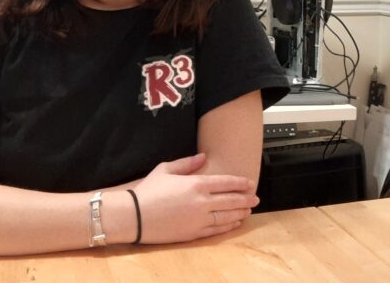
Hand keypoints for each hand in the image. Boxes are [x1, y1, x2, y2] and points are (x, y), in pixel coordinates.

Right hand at [109, 153, 258, 243]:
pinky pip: (217, 229)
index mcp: (195, 184)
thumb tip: (203, 157)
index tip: (250, 183)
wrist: (134, 216)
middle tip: (256, 198)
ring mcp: (198, 219)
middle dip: (246, 199)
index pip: (226, 182)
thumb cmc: (147, 191)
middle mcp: (201, 202)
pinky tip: (235, 222)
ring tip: (249, 210)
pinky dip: (229, 225)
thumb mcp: (165, 169)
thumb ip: (187, 163)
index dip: (241, 183)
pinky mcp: (193, 233)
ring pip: (227, 215)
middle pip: (231, 200)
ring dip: (240, 212)